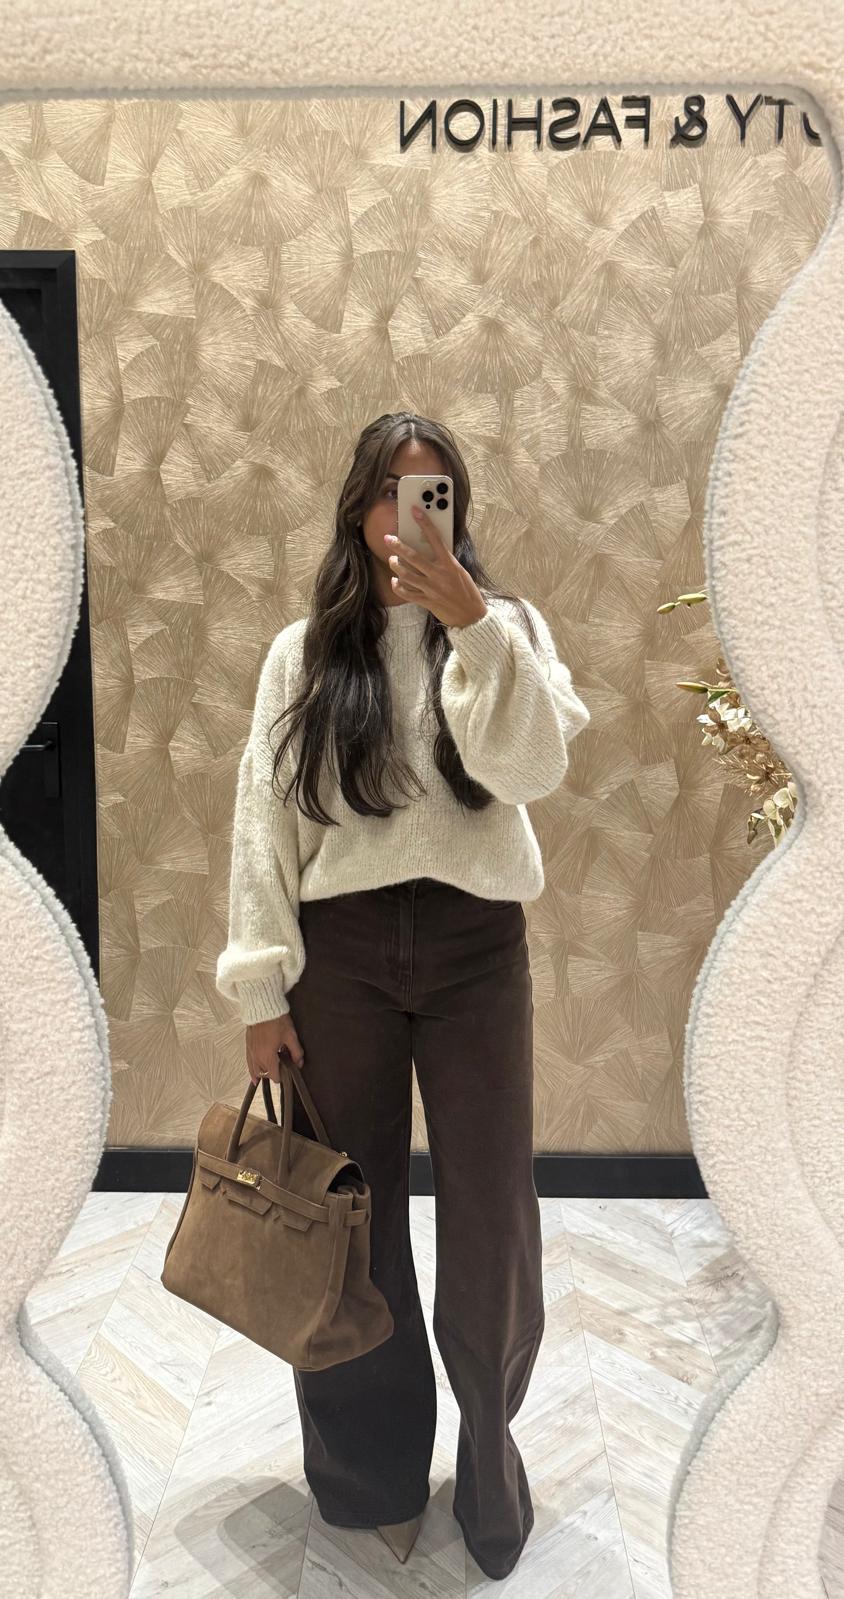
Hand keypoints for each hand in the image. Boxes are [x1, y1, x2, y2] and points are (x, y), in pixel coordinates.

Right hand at [246, 1015, 304, 1084]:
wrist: (263, 1007)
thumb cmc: (275, 1019)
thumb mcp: (290, 1036)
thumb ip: (296, 1052)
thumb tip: (299, 1062)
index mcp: (267, 1056)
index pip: (274, 1076)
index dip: (282, 1076)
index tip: (287, 1072)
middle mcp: (257, 1056)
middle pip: (264, 1074)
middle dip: (273, 1073)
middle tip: (281, 1068)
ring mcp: (251, 1051)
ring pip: (254, 1070)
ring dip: (262, 1073)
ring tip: (267, 1074)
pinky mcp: (248, 1045)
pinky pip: (248, 1062)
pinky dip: (252, 1069)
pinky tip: (254, 1074)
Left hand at [384, 506, 487, 628]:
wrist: (471, 616)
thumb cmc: (467, 591)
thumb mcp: (459, 571)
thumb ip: (446, 561)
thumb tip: (431, 548)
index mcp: (450, 564)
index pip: (436, 539)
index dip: (425, 523)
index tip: (415, 511)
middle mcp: (439, 575)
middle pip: (414, 557)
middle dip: (398, 546)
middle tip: (388, 538)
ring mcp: (432, 589)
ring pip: (406, 575)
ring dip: (396, 566)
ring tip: (392, 560)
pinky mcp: (427, 601)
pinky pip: (407, 593)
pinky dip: (398, 586)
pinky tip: (395, 580)